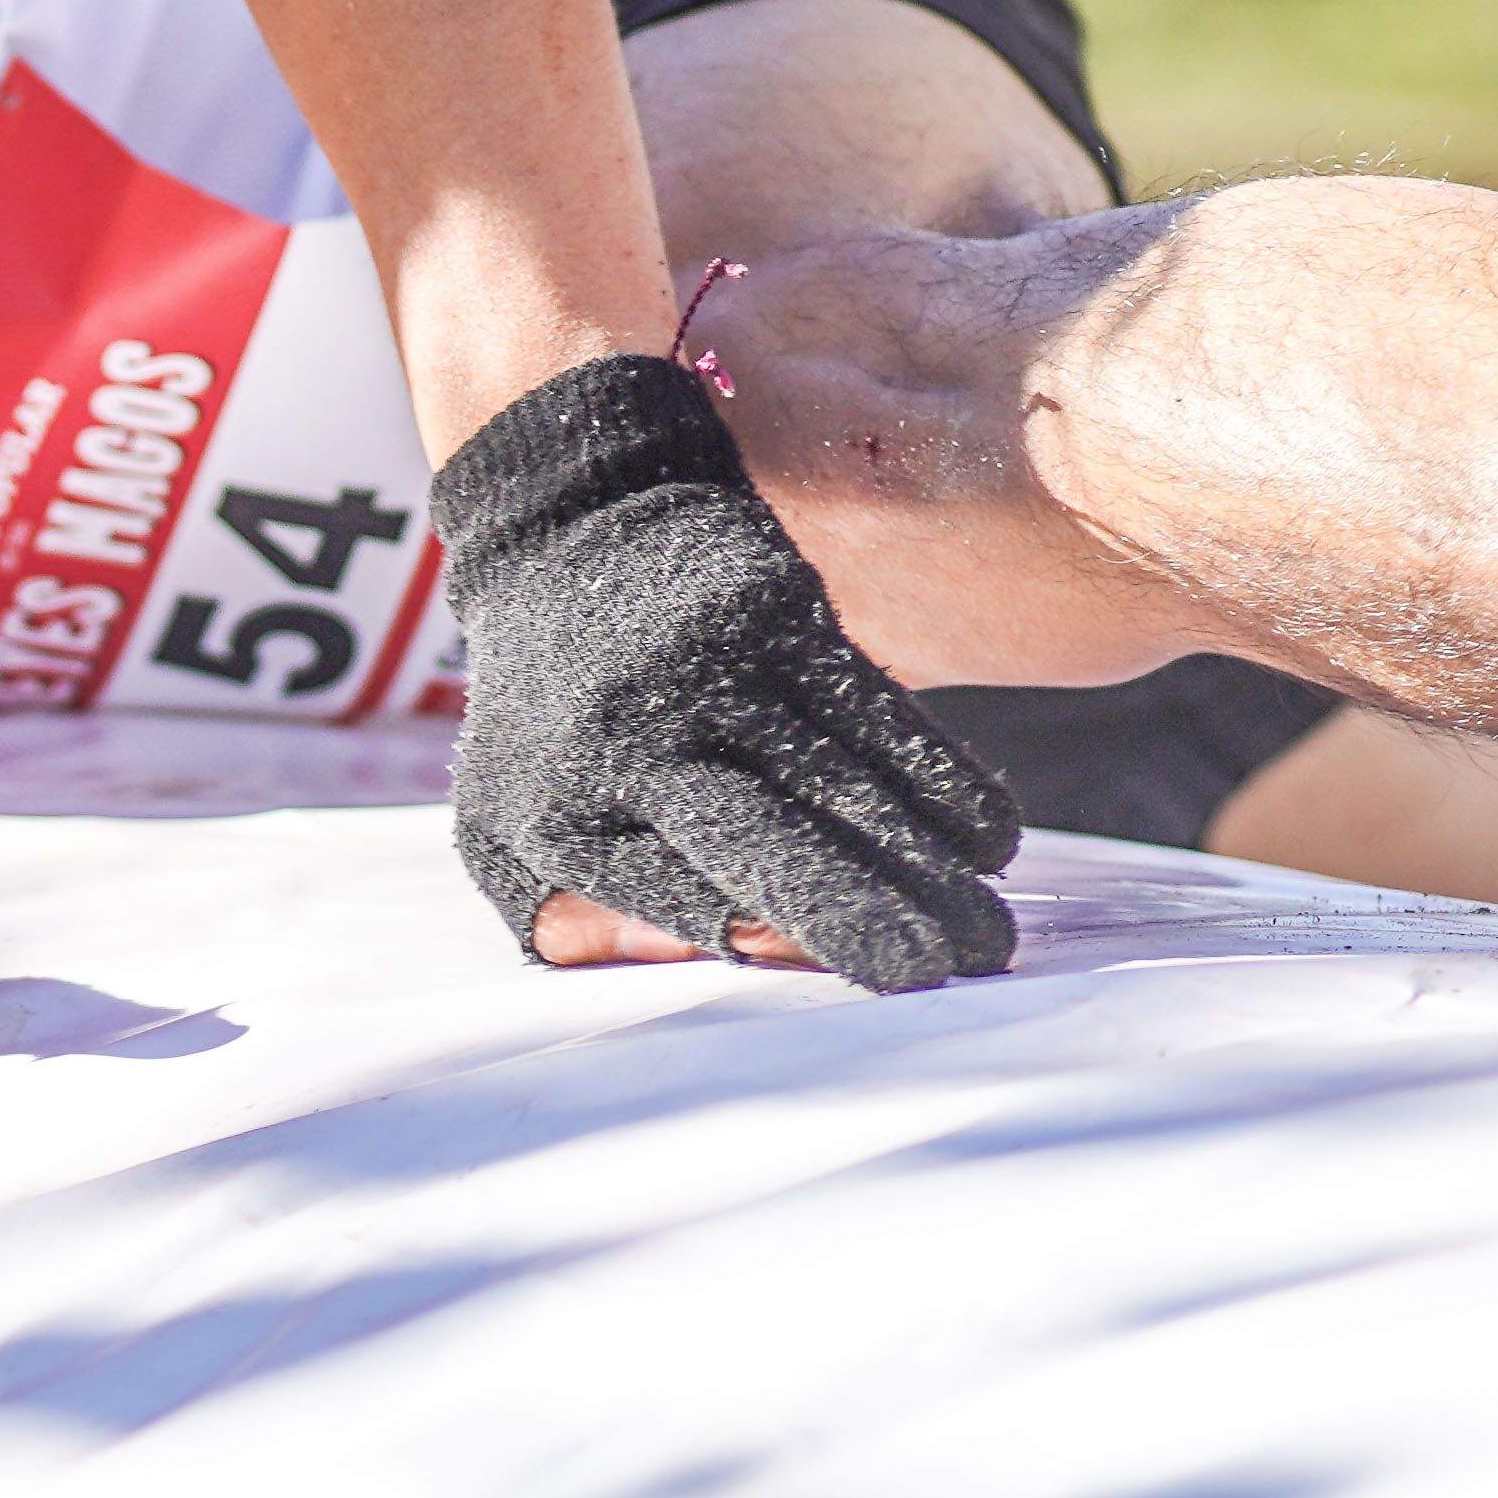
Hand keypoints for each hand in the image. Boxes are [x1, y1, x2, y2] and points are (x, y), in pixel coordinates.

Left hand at [436, 352, 1020, 991]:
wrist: (568, 523)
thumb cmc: (554, 713)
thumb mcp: (508, 822)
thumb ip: (577, 916)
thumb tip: (705, 966)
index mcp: (557, 807)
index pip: (672, 901)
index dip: (756, 939)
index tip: (823, 972)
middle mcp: (633, 739)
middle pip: (762, 846)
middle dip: (857, 918)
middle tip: (934, 973)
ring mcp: (711, 669)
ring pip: (843, 786)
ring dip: (927, 868)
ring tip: (985, 937)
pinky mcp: (777, 613)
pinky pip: (879, 714)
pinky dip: (942, 782)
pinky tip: (988, 841)